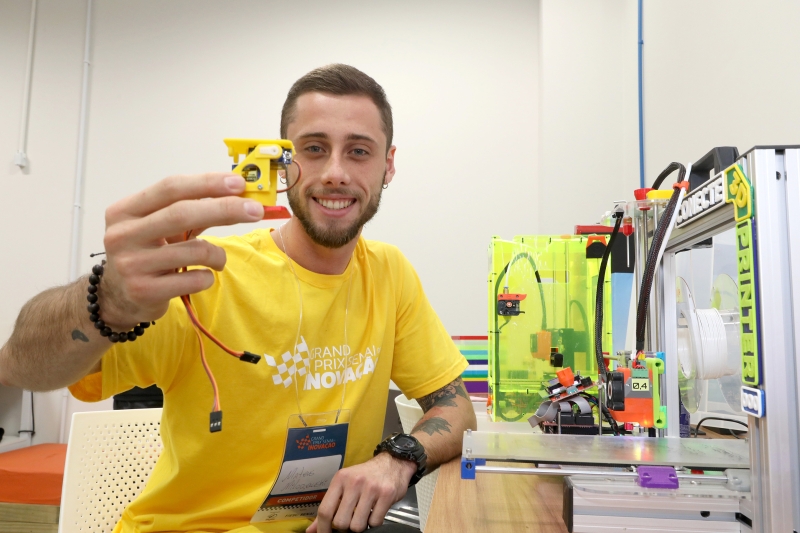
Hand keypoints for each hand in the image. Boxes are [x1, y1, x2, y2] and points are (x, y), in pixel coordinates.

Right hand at [99, 173, 263, 327]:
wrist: (118, 297)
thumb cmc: (148, 253)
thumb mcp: (159, 227)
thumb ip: (191, 209)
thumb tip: (239, 194)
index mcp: (125, 211)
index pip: (170, 188)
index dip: (207, 183)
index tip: (239, 183)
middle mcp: (122, 235)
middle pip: (181, 214)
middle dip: (224, 209)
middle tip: (255, 210)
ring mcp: (131, 264)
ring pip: (194, 250)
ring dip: (218, 254)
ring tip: (218, 260)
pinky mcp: (144, 291)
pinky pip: (194, 279)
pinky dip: (208, 276)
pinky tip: (202, 277)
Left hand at [307, 452, 415, 532]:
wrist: (393, 462)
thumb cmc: (366, 476)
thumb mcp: (344, 485)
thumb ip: (329, 506)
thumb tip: (310, 530)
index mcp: (340, 479)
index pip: (325, 511)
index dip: (323, 528)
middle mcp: (354, 482)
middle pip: (340, 522)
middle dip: (345, 528)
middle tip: (350, 521)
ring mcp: (371, 488)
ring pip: (357, 525)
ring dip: (360, 525)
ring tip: (363, 516)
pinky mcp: (386, 494)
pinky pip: (375, 522)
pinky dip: (374, 522)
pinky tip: (375, 512)